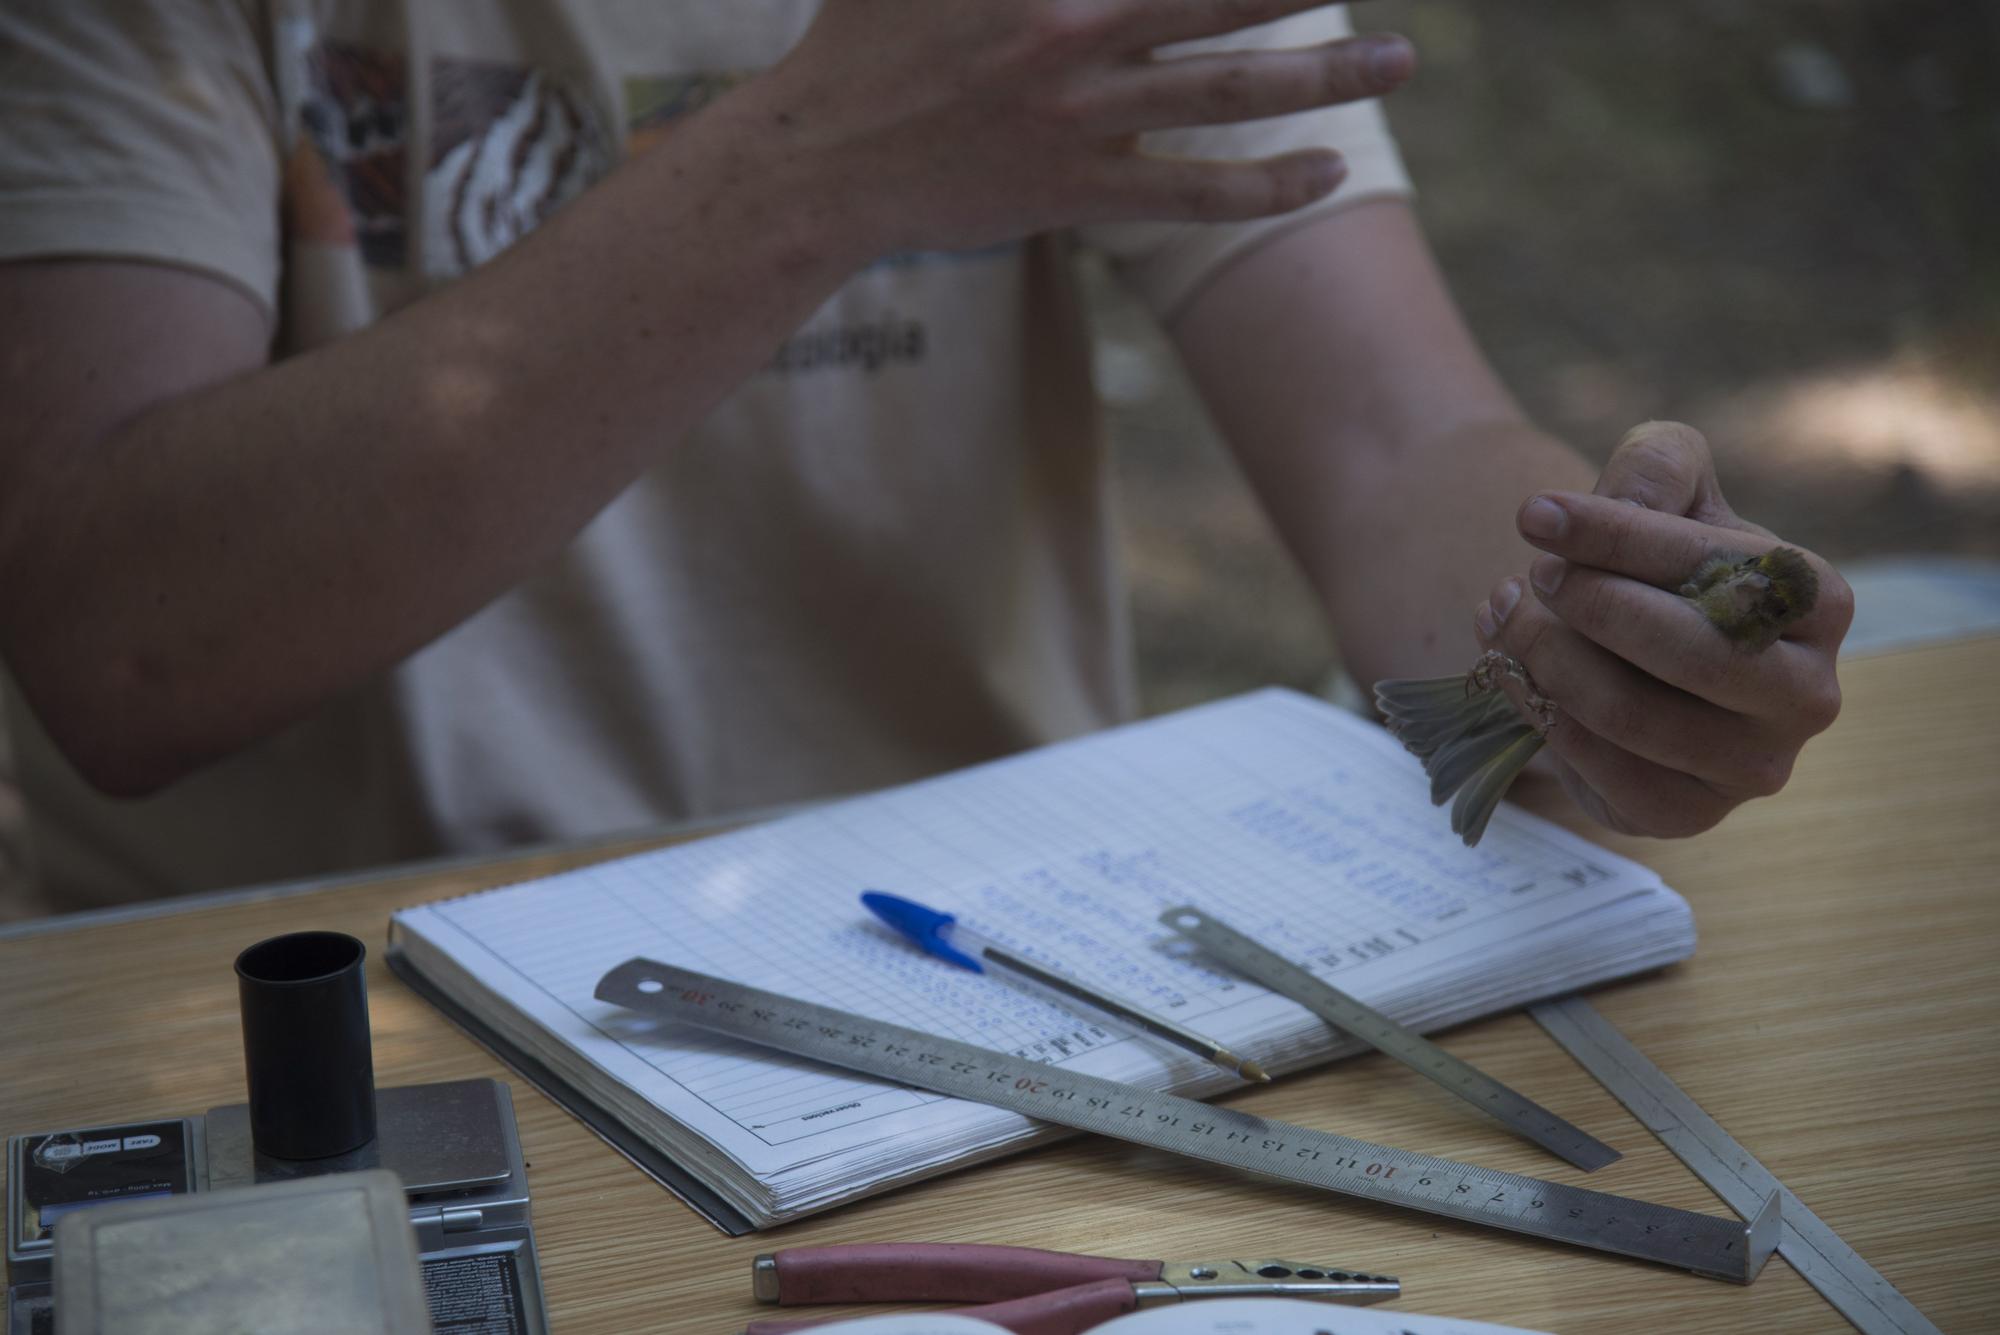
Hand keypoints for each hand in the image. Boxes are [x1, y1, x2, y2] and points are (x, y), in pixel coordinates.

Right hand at [749, 0, 1414, 251]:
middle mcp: (1080, 27)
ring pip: (1231, 90)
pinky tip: (1326, 171)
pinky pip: (1194, 192)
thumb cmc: (866, 38)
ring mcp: (1084, 114)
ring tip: (1398, 58)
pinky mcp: (1078, 188)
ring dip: (1325, 75)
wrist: (822, 162)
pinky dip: (1265, 186)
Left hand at [1474, 421, 1852, 836]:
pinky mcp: (1689, 814)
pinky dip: (1544, 714)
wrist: (1627, 653)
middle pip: (1688, 650)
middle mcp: (1807, 694)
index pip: (1716, 565)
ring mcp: (1754, 766)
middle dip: (1589, 605)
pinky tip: (1516, 673)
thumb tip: (1624, 503)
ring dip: (1549, 658)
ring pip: (1631, 714)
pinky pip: (1603, 771)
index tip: (1533, 515)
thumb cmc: (1656, 562)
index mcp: (1819, 601)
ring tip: (1504, 617)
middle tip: (1531, 576)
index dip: (1613, 534)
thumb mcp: (1668, 488)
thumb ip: (1658, 468)